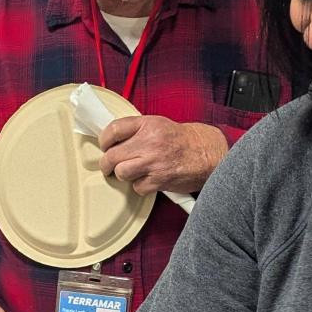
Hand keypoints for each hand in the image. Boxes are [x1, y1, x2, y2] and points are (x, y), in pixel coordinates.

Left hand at [98, 116, 227, 195]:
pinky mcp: (159, 181)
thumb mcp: (159, 124)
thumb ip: (136, 130)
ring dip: (123, 174)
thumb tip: (112, 140)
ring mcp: (154, 162)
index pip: (113, 129)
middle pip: (112, 155)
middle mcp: (149, 142)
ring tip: (130, 172)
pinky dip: (140, 186)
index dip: (104, 140)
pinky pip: (137, 187)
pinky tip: (148, 179)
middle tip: (109, 165)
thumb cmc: (184, 140)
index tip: (104, 145)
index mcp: (148, 124)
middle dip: (107, 163)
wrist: (208, 153)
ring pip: (121, 173)